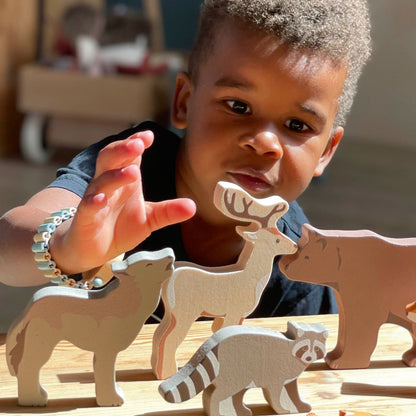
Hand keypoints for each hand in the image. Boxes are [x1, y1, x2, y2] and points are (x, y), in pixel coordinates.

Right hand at [52, 130, 195, 272]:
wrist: (94, 251)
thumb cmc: (120, 227)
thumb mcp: (149, 219)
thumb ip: (168, 211)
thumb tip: (193, 206)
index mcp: (124, 181)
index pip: (128, 156)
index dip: (136, 143)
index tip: (149, 136)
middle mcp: (109, 186)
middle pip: (110, 160)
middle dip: (123, 150)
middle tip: (138, 144)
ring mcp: (95, 200)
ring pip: (101, 181)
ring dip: (116, 175)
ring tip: (133, 172)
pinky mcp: (85, 218)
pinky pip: (88, 206)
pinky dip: (94, 200)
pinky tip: (102, 198)